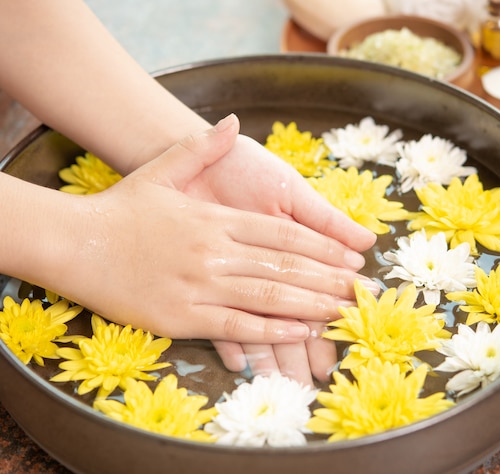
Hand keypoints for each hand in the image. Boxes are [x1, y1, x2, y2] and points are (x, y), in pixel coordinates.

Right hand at [42, 118, 373, 368]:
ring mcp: (200, 285)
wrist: (76, 241)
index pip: (284, 235)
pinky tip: (299, 333)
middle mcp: (215, 251)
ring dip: (310, 306)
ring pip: (268, 297)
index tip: (350, 261)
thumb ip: (201, 147)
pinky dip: (271, 331)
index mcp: (218, 219)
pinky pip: (237, 326)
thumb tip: (230, 120)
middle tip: (359, 292)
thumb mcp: (163, 169)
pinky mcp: (183, 316)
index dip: (322, 249)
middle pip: (284, 268)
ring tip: (341, 313)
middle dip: (327, 280)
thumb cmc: (123, 208)